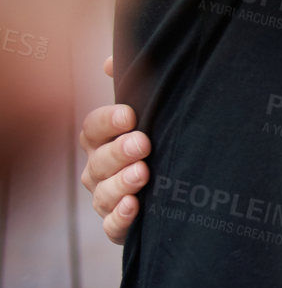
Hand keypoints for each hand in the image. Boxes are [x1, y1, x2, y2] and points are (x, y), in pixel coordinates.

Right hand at [77, 56, 150, 243]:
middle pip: (99, 160)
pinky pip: (112, 226)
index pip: (93, 128)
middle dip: (120, 152)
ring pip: (104, 194)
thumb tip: (110, 61)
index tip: (130, 114)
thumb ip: (132, 81)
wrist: (181, 178)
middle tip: (144, 143)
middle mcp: (99, 168)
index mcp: (103, 139)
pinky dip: (121, 218)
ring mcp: (107, 197)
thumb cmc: (160, 132)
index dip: (108, 121)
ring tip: (143, 174)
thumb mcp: (153, 106)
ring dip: (122, 183)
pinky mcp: (119, 224)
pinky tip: (135, 206)